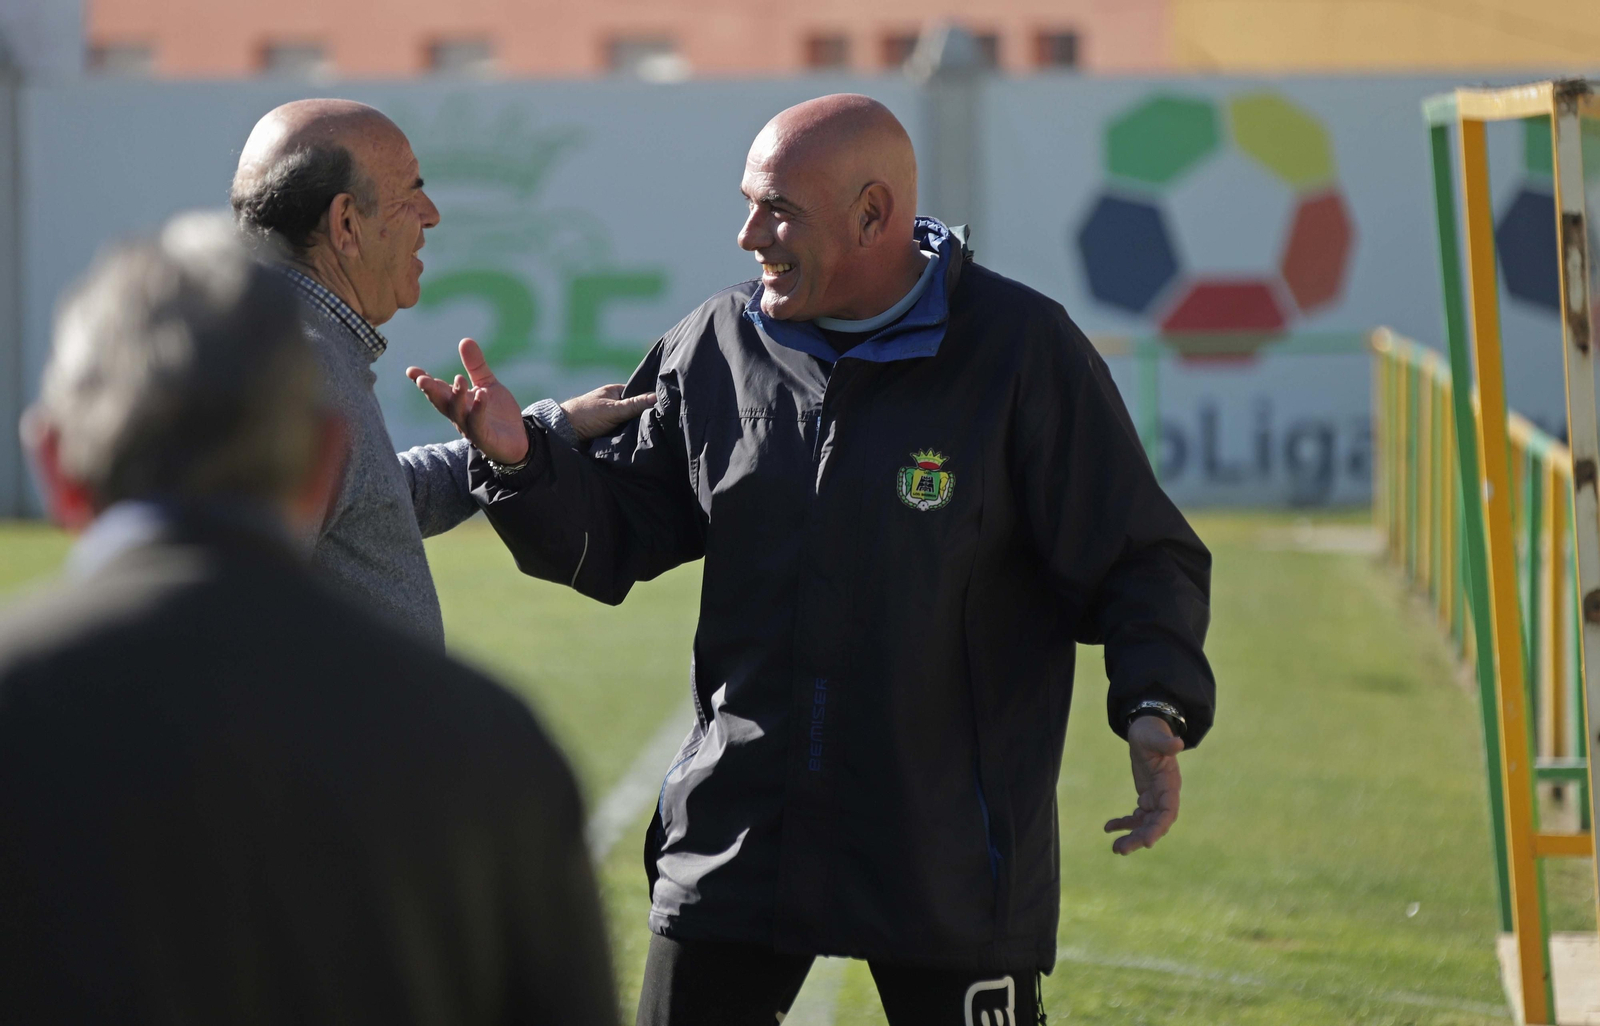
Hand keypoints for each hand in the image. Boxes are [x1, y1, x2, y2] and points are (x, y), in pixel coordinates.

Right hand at [406, 338, 529, 463]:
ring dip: (456, 396)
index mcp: (457, 402)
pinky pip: (478, 423)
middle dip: (430, 391)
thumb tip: (464, 340)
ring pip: (458, 412)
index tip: (411, 371)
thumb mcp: (487, 384)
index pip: (437, 390)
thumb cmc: (497, 413)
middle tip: (422, 380)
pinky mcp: (484, 437)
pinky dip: (478, 409)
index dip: (423, 381)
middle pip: (441, 402)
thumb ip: (475, 366)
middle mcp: (459, 415)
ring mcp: (470, 427)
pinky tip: (482, 394)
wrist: (517, 439)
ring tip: (459, 379)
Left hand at [562, 384, 658, 440]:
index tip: (662, 408)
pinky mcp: (607, 430)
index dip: (648, 400)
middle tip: (659, 423)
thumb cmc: (587, 415)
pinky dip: (628, 434)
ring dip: (635, 427)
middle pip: (635, 409)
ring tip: (652, 432)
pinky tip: (638, 439)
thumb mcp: (614, 409)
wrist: (565, 433)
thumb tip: (657, 397)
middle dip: (643, 416)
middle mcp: (613, 402)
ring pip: (629, 421)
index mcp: (615, 391)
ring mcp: (610, 417)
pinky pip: (623, 431)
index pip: (638, 394)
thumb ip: (634, 405)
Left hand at [1104, 715, 1183, 855]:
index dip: (1159, 826)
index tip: (1147, 841)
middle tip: (1120, 849)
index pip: (1168, 810)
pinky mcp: (1146, 797)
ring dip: (1132, 836)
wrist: (1146, 730)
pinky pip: (1136, 816)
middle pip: (1156, 823)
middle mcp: (1165, 795)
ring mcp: (1156, 798)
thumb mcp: (1155, 736)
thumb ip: (1165, 742)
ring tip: (1115, 848)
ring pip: (1146, 824)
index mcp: (1170, 783)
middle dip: (1140, 837)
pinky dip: (1123, 823)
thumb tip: (1179, 743)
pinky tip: (1108, 827)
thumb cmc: (1151, 732)